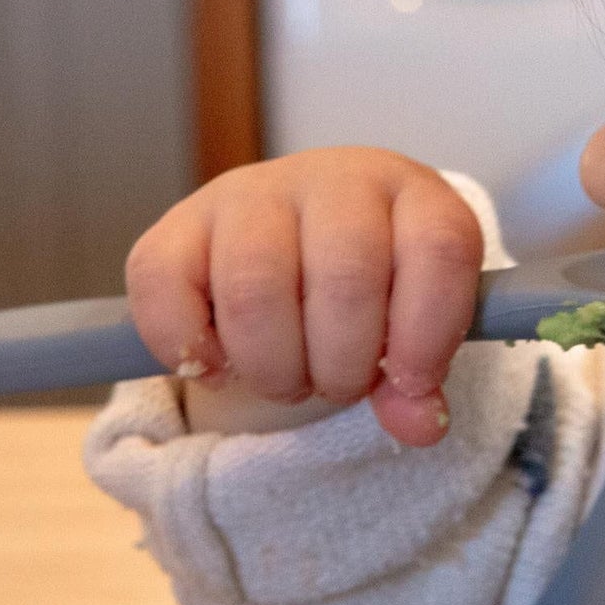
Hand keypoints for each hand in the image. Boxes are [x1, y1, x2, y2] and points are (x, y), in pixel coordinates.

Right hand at [125, 147, 483, 446]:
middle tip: (340, 385)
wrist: (298, 245)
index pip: (438, 249)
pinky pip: (166, 286)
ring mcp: (252, 192)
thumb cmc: (373, 291)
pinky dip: (191, 348)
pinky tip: (219, 365)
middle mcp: (335, 179)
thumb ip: (419, 377)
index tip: (410, 383)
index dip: (428, 331)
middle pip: (346, 279)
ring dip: (274, 366)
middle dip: (344, 363)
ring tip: (288, 379)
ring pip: (255, 289)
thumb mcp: (411, 329)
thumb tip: (420, 425)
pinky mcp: (179, 222)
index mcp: (413, 195)